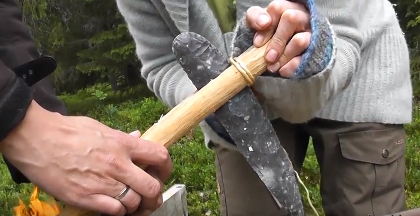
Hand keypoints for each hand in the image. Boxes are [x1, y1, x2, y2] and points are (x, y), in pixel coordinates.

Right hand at [0, 100, 172, 215]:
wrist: (36, 139)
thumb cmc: (68, 130)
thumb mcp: (100, 127)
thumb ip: (123, 137)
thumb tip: (139, 138)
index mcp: (123, 144)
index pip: (160, 156)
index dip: (167, 167)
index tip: (163, 172)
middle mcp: (117, 165)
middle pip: (152, 187)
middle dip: (155, 193)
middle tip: (150, 193)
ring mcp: (102, 183)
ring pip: (135, 203)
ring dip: (137, 205)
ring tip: (132, 201)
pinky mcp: (86, 198)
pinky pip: (115, 212)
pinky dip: (119, 211)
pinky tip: (115, 205)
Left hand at [245, 0, 310, 76]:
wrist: (276, 52)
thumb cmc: (266, 34)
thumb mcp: (256, 24)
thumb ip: (255, 18)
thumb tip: (264, 22)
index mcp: (285, 7)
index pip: (277, 9)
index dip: (266, 28)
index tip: (257, 44)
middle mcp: (301, 16)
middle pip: (292, 19)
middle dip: (277, 41)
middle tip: (268, 58)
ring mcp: (310, 32)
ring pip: (301, 40)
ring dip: (285, 56)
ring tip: (272, 67)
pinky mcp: (315, 49)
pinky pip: (306, 57)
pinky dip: (293, 66)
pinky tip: (283, 71)